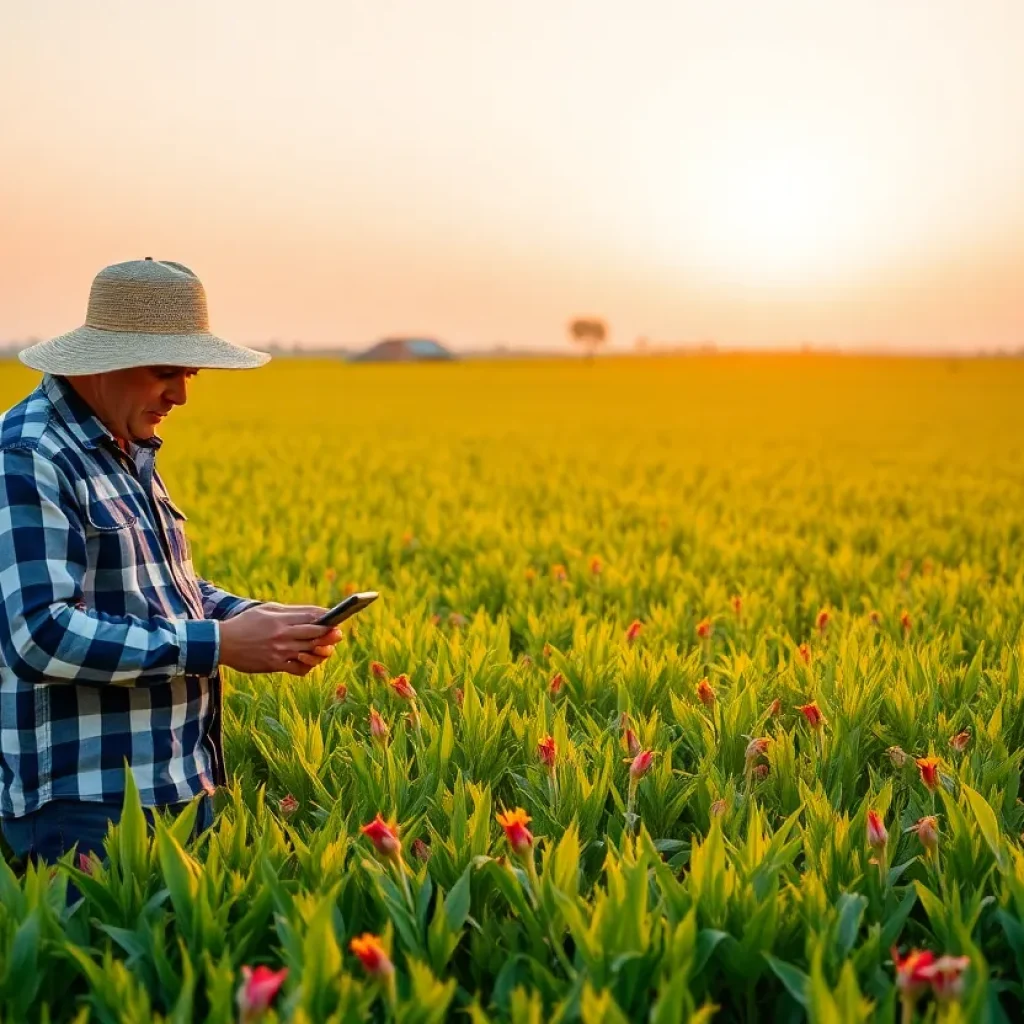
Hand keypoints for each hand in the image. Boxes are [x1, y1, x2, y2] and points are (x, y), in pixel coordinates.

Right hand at [217, 603, 342, 676]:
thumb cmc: (246, 623)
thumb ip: (289, 612)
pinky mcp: (275, 665)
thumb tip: (313, 614)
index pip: (311, 616)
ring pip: (311, 652)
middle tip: (338, 634)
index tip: (336, 617)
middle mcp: (282, 634)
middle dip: (330, 634)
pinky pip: (299, 668)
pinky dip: (308, 665)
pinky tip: (308, 660)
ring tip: (326, 649)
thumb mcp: (266, 610)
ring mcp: (280, 651)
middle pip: (316, 634)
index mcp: (281, 618)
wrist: (222, 643)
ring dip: (322, 651)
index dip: (327, 617)